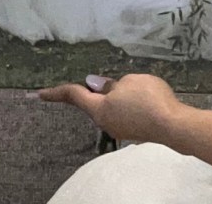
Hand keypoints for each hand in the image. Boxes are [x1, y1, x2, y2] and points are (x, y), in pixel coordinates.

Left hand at [39, 74, 184, 143]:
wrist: (173, 125)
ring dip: (112, 96)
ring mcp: (120, 128)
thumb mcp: (128, 82)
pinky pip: (123, 113)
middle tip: (93, 80)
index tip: (38, 94)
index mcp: (98, 109)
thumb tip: (97, 85)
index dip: (55, 92)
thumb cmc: (147, 98)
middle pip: (92, 103)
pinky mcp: (134, 130)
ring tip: (129, 84)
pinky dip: (124, 103)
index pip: (73, 96)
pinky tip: (139, 96)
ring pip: (109, 108)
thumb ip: (110, 84)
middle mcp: (105, 122)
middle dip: (91, 91)